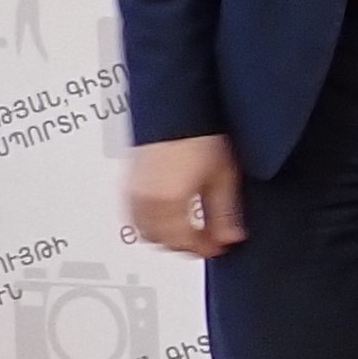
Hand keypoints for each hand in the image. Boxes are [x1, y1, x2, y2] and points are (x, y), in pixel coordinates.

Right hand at [126, 136, 245, 257]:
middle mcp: (144, 198)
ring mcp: (132, 190)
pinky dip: (149, 221)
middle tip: (205, 241)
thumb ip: (225, 214)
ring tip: (189, 229)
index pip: (182, 242)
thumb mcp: (223, 177)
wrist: (177, 109)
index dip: (203, 249)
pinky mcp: (127, 181)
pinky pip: (133, 214)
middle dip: (183, 244)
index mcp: (168, 201)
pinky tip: (167, 214)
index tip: (217, 248)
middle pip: (160, 239)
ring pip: (143, 230)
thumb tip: (230, 239)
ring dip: (165, 235)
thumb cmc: (201, 135)